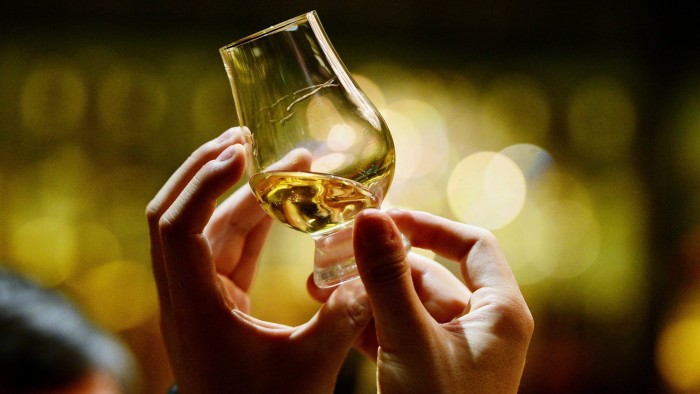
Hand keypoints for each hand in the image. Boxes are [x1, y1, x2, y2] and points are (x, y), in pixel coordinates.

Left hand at [146, 127, 371, 393]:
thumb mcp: (312, 366)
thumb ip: (343, 316)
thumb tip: (371, 272)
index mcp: (195, 310)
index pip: (178, 228)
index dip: (205, 182)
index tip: (244, 152)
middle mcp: (186, 298)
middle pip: (174, 216)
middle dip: (206, 170)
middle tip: (244, 138)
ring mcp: (197, 299)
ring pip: (203, 230)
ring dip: (234, 194)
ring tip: (275, 160)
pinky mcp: (216, 304)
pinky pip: (225, 250)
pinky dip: (248, 223)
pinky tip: (276, 202)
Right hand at [310, 208, 533, 392]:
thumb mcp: (410, 341)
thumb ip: (388, 278)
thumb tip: (371, 215)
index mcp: (499, 313)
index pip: (473, 245)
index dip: (430, 226)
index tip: (386, 218)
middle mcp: (481, 327)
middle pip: (430, 274)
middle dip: (379, 264)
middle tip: (333, 251)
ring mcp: (452, 350)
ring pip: (406, 304)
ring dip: (366, 292)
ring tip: (319, 284)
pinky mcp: (427, 370)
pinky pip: (397, 332)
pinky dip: (367, 321)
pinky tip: (332, 313)